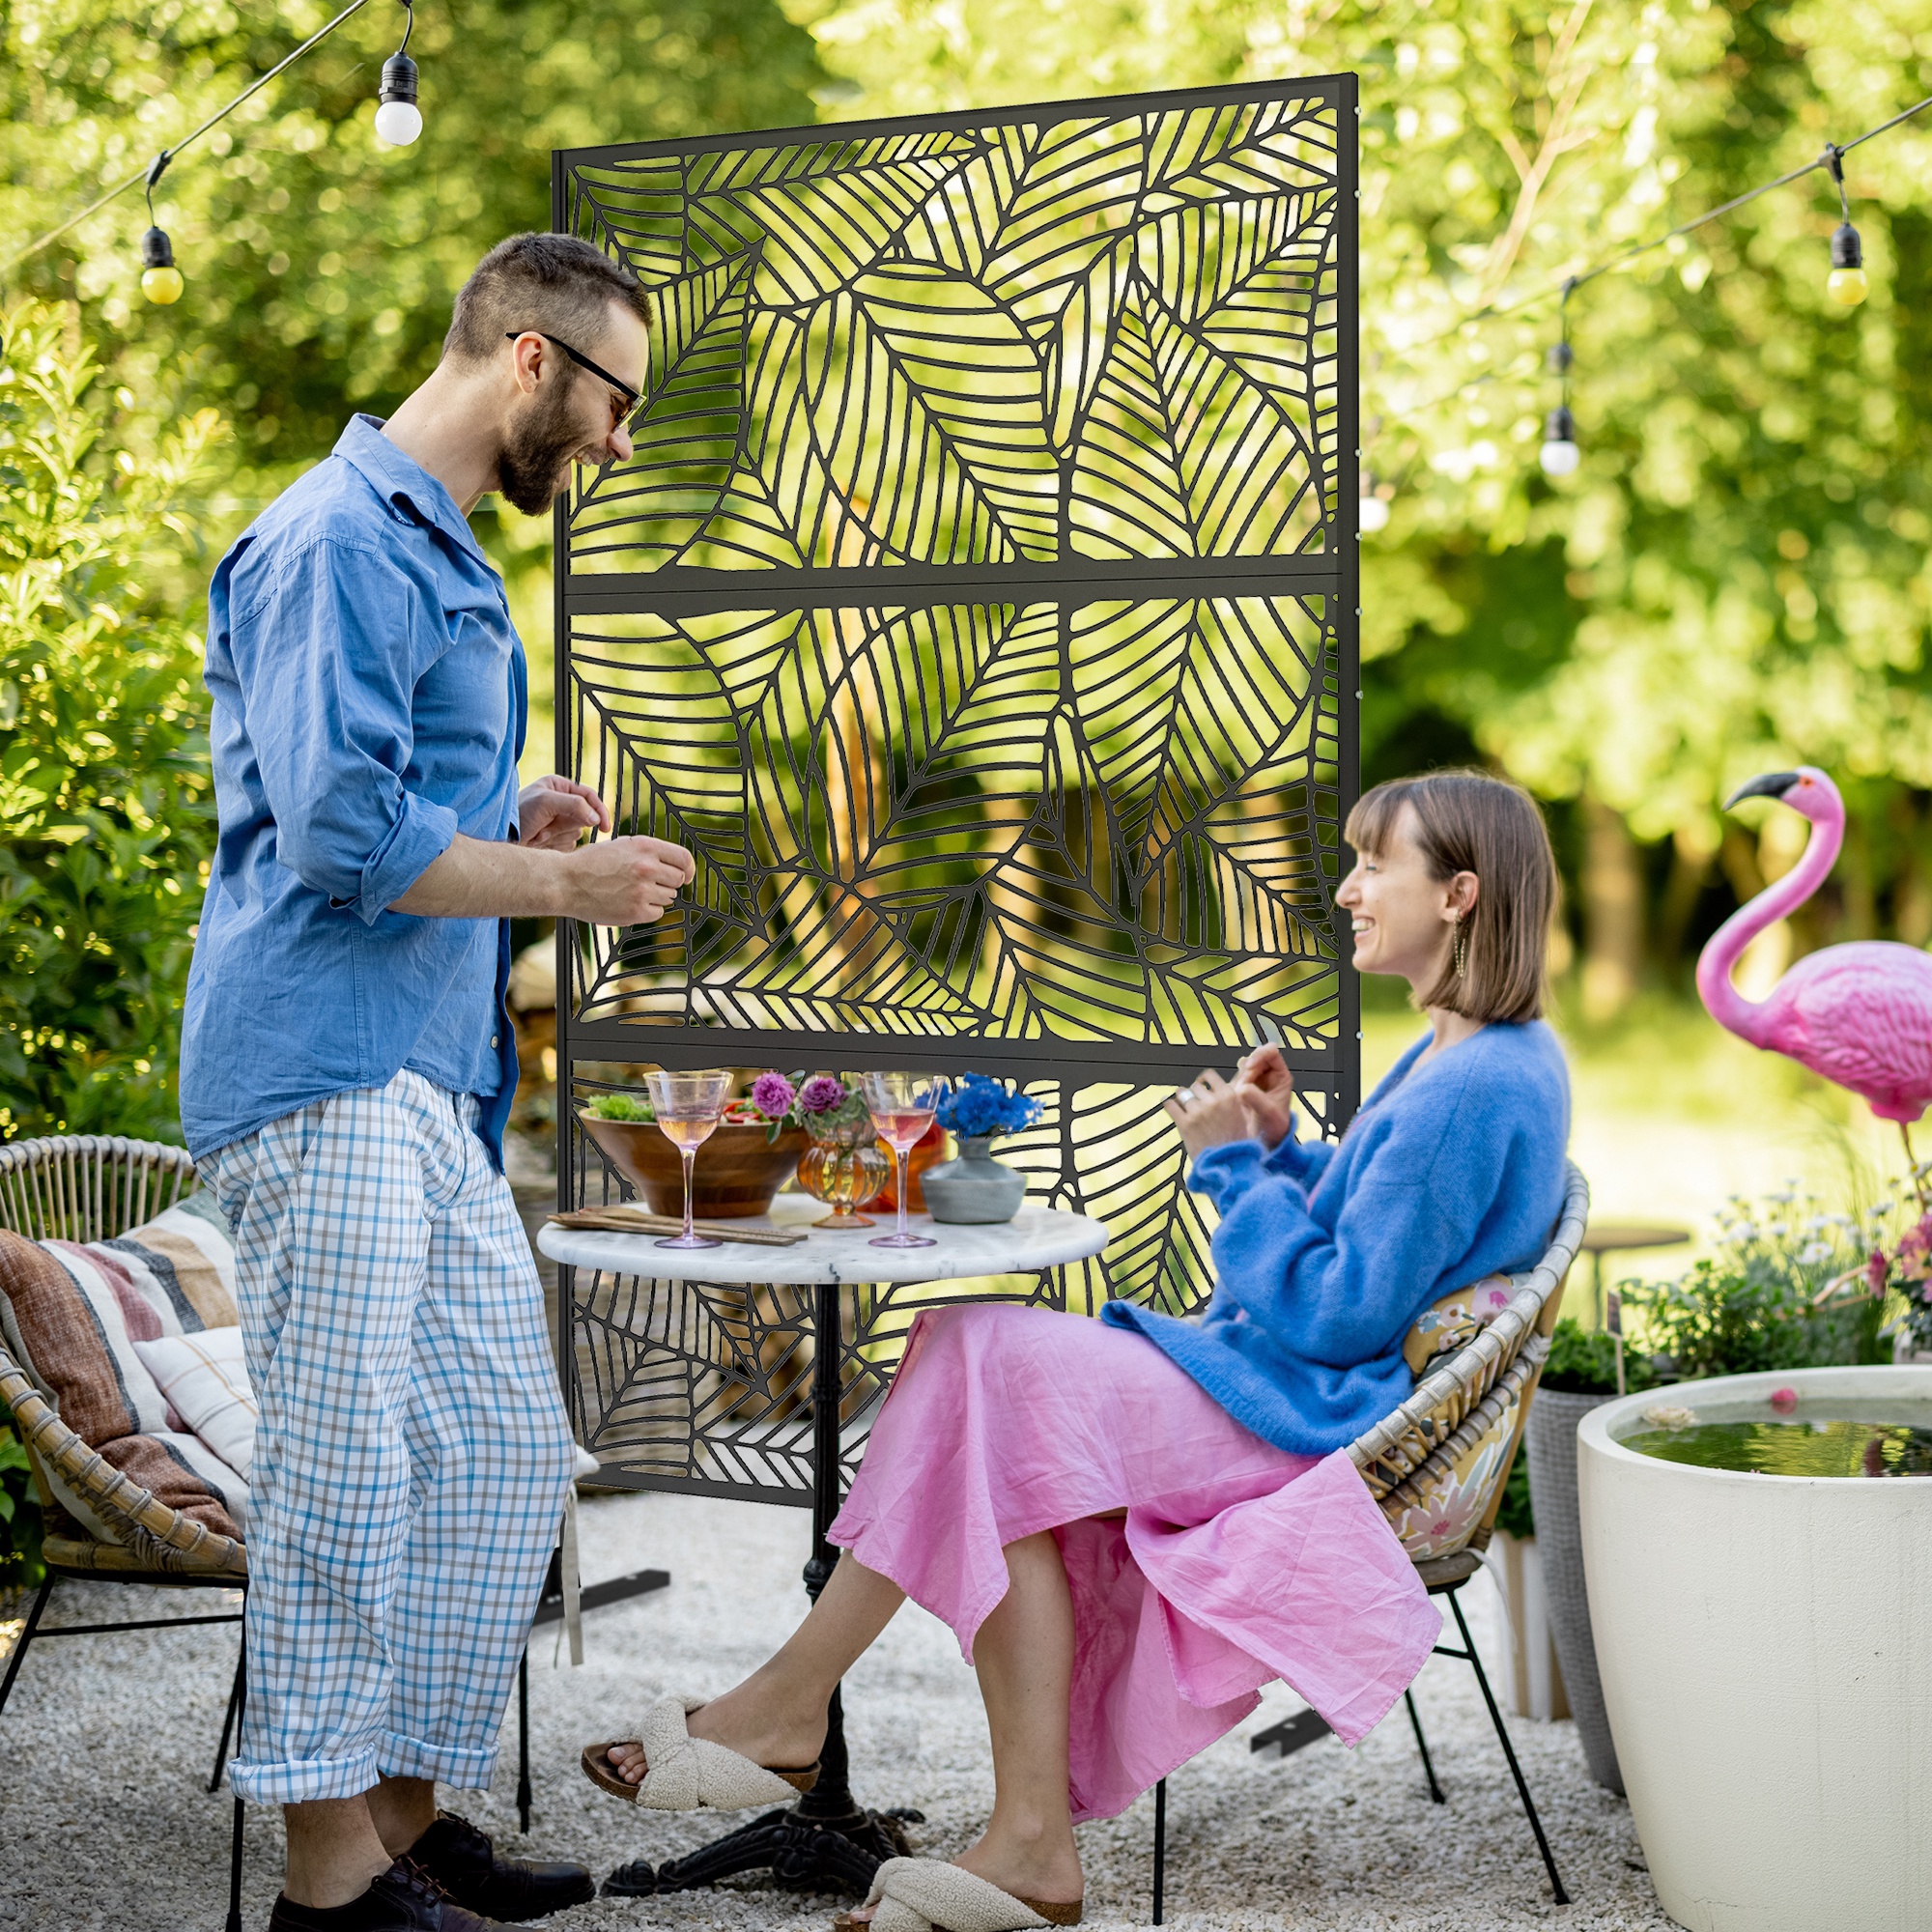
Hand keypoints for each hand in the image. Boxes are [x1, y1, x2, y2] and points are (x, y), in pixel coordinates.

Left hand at [519, 775, 610, 851]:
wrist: (502, 838)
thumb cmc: (517, 814)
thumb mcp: (546, 802)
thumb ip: (574, 805)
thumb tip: (595, 818)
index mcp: (559, 787)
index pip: (588, 795)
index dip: (599, 810)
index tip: (604, 826)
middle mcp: (560, 803)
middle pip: (585, 816)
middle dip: (571, 823)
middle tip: (553, 827)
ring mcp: (558, 822)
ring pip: (577, 832)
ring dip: (561, 835)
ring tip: (540, 833)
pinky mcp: (556, 839)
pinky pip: (569, 844)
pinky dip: (557, 845)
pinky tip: (540, 841)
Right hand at [557, 835, 694, 925]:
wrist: (566, 882)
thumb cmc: (591, 863)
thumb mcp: (622, 845)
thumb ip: (648, 852)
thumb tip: (673, 864)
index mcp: (645, 847)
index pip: (684, 858)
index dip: (688, 868)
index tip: (687, 875)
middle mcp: (647, 867)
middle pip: (678, 880)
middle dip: (667, 883)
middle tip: (648, 884)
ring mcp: (643, 890)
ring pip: (668, 897)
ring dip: (656, 897)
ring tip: (632, 892)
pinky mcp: (637, 911)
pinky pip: (657, 913)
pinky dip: (647, 910)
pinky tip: (629, 903)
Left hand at [1164, 1068, 1251, 1158]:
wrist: (1230, 1166)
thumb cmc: (1237, 1146)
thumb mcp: (1243, 1118)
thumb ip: (1230, 1102)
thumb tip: (1216, 1090)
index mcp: (1229, 1097)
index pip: (1210, 1076)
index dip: (1203, 1080)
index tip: (1200, 1083)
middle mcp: (1213, 1101)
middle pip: (1195, 1086)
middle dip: (1194, 1093)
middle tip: (1194, 1103)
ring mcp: (1198, 1111)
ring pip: (1182, 1094)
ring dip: (1181, 1098)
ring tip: (1181, 1104)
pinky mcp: (1184, 1123)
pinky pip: (1170, 1105)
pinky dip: (1167, 1103)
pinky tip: (1166, 1102)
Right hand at [1233, 1042, 1294, 1149]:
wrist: (1266, 1140)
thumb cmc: (1274, 1127)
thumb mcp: (1268, 1113)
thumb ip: (1255, 1098)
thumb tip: (1241, 1089)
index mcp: (1281, 1076)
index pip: (1271, 1052)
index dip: (1259, 1055)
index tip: (1249, 1067)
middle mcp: (1268, 1075)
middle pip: (1254, 1058)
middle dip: (1247, 1070)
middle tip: (1244, 1086)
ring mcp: (1256, 1080)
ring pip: (1243, 1067)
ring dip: (1240, 1078)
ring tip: (1242, 1095)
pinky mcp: (1244, 1086)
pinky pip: (1236, 1077)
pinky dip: (1234, 1083)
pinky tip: (1237, 1095)